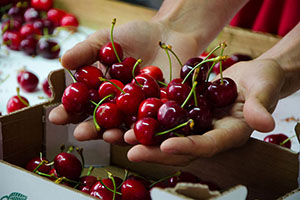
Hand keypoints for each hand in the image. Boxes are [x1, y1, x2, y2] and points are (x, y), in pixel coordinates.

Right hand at [49, 19, 200, 144]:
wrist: (170, 33)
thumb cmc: (136, 36)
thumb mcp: (107, 41)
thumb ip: (86, 51)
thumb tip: (63, 63)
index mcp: (103, 90)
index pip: (83, 104)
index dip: (69, 111)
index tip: (55, 116)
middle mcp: (120, 104)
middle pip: (103, 121)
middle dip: (91, 129)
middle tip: (79, 134)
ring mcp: (140, 110)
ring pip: (127, 126)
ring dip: (117, 134)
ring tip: (108, 136)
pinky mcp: (161, 111)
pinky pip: (153, 122)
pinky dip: (145, 129)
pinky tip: (136, 133)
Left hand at [124, 58, 284, 165]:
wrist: (250, 75)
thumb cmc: (263, 81)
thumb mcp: (263, 90)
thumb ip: (261, 106)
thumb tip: (266, 123)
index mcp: (228, 134)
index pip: (206, 145)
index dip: (187, 147)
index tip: (167, 146)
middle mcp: (207, 133)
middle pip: (179, 146)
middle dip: (154, 150)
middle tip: (130, 149)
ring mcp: (194, 124)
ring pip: (165, 134)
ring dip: (142, 136)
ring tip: (117, 135)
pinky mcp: (183, 112)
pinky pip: (162, 117)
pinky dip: (145, 117)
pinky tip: (125, 115)